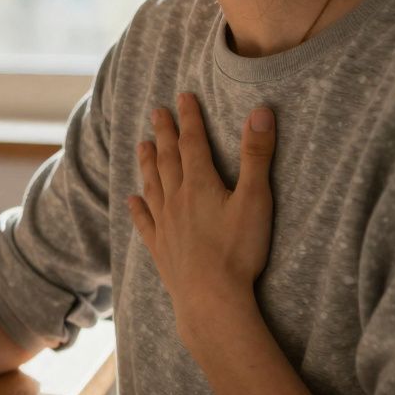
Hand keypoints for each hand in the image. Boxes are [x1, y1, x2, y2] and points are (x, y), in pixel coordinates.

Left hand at [127, 93, 275, 343]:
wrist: (210, 299)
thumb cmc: (237, 251)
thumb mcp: (255, 199)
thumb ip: (257, 155)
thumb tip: (262, 112)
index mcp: (199, 185)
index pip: (193, 142)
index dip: (189, 118)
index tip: (183, 96)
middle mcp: (175, 200)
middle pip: (167, 159)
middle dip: (164, 133)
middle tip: (157, 112)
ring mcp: (164, 225)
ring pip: (151, 185)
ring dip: (147, 163)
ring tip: (142, 145)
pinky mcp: (159, 248)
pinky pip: (144, 221)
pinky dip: (137, 207)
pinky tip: (131, 199)